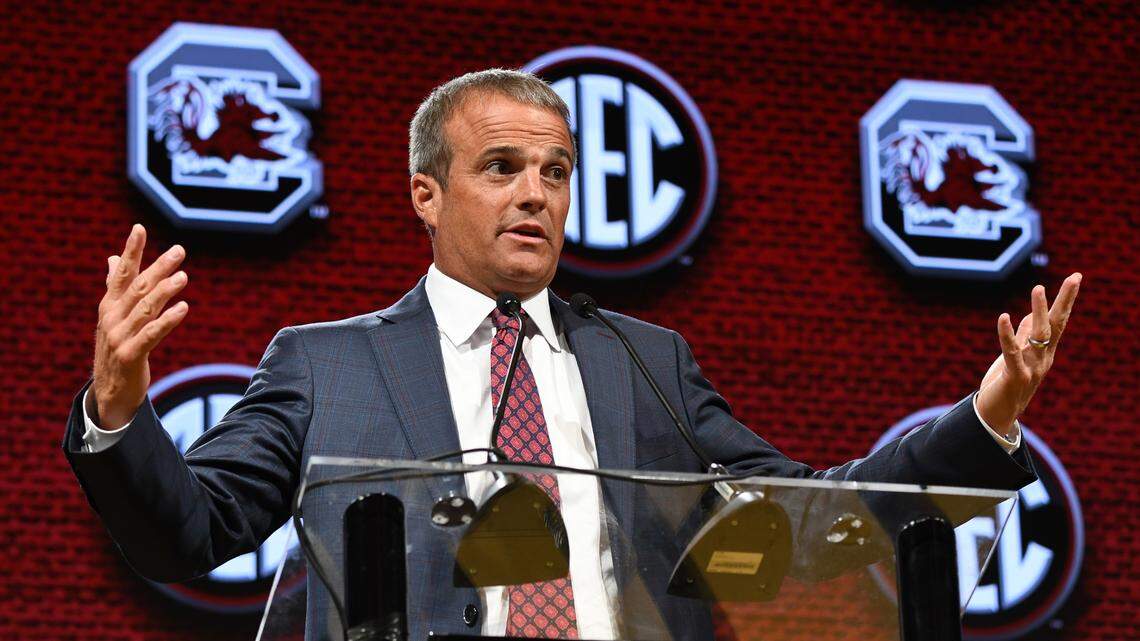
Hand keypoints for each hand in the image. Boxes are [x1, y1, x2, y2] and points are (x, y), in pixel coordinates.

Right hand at [91, 224, 189, 428]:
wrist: (109, 391)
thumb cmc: (117, 347)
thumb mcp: (114, 316)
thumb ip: (116, 287)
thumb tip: (111, 259)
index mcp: (109, 305)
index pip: (121, 273)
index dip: (131, 251)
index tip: (139, 228)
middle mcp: (112, 318)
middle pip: (138, 287)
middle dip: (158, 267)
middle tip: (179, 251)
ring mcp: (119, 337)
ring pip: (145, 309)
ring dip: (165, 292)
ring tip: (183, 276)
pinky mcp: (130, 355)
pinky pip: (151, 335)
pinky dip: (167, 320)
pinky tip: (183, 308)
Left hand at [976, 273, 1081, 435]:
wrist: (996, 416)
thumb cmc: (1006, 384)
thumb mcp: (1017, 356)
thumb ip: (1025, 337)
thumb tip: (1033, 314)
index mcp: (1045, 352)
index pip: (1059, 322)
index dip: (1066, 300)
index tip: (1075, 277)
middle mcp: (1043, 359)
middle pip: (1057, 325)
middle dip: (1065, 301)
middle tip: (1075, 278)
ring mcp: (1032, 368)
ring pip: (1038, 336)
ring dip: (1039, 311)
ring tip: (1038, 288)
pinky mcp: (1016, 377)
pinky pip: (1012, 352)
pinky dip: (1007, 334)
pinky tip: (1003, 317)